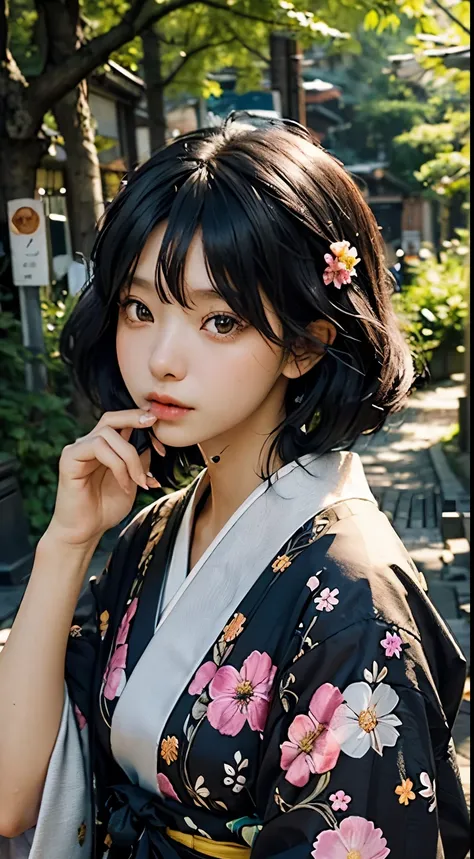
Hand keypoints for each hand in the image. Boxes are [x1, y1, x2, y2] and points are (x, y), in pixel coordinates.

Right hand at [48, 409, 165, 546]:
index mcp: (105, 447)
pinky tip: (125, 485)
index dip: (142, 425)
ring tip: (139, 481)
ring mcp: (78, 450)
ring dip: (130, 457)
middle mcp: (89, 444)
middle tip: (153, 423)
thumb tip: (153, 443)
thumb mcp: (133, 480)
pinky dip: (117, 465)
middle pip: (111, 417)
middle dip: (134, 417)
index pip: (121, 422)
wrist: (85, 532)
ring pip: (108, 434)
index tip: (162, 446)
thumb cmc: (106, 508)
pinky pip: (98, 448)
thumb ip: (139, 460)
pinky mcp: (69, 459)